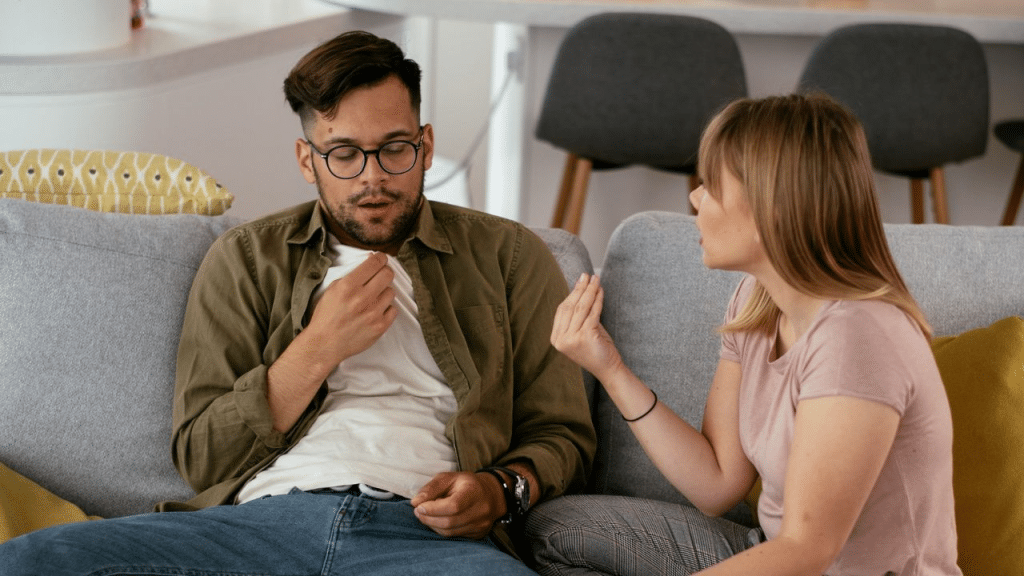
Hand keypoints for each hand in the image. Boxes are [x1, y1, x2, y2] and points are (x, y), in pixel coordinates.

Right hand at [305, 252, 397, 367]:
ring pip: (391, 292)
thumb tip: (370, 261)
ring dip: (383, 293)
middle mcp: (362, 298)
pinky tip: (375, 311)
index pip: (374, 263)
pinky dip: (386, 309)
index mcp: (348, 286)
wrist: (325, 344)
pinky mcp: (380, 326)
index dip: (380, 258)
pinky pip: (393, 309)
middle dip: (385, 272)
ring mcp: (373, 313)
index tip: (381, 259)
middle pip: (387, 274)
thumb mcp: (332, 289)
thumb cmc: (326, 316)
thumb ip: (352, 275)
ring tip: (373, 299)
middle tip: (380, 276)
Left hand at [411, 471, 503, 538]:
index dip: (433, 509)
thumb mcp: (448, 478)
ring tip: (426, 515)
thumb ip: (431, 488)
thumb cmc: (466, 484)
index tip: (419, 507)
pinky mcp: (478, 534)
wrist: (491, 495)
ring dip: (433, 525)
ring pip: (450, 532)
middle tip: (418, 512)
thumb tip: (415, 502)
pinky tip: (437, 521)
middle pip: (450, 522)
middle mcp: (481, 510)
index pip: (453, 506)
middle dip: (429, 519)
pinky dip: (441, 530)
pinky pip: (454, 536)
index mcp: (473, 491)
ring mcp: (481, 525)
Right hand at [550, 273, 623, 380]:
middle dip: (580, 289)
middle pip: (570, 307)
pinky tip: (601, 291)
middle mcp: (561, 339)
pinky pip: (592, 313)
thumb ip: (579, 312)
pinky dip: (597, 300)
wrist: (608, 369)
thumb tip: (580, 287)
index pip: (562, 310)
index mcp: (556, 338)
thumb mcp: (582, 330)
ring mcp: (571, 339)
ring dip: (589, 291)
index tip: (580, 281)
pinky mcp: (585, 337)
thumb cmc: (596, 349)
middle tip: (587, 276)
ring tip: (595, 280)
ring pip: (581, 308)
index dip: (572, 293)